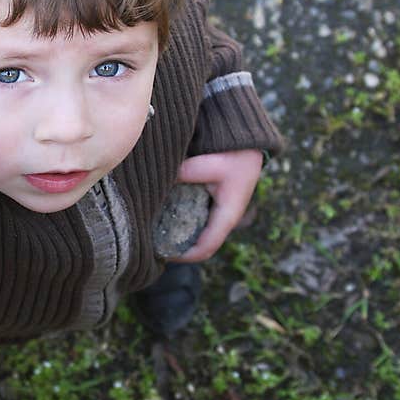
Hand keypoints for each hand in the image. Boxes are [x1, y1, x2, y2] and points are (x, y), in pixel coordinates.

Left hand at [164, 149, 263, 263]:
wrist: (247, 143)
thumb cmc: (233, 155)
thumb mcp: (208, 163)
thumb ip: (185, 173)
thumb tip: (159, 183)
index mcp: (226, 216)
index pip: (205, 248)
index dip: (184, 256)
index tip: (162, 253)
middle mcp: (224, 219)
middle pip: (200, 245)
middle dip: (177, 247)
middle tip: (153, 245)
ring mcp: (220, 213)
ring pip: (198, 233)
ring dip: (179, 235)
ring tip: (154, 233)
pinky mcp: (214, 203)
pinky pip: (197, 220)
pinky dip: (181, 222)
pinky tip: (162, 216)